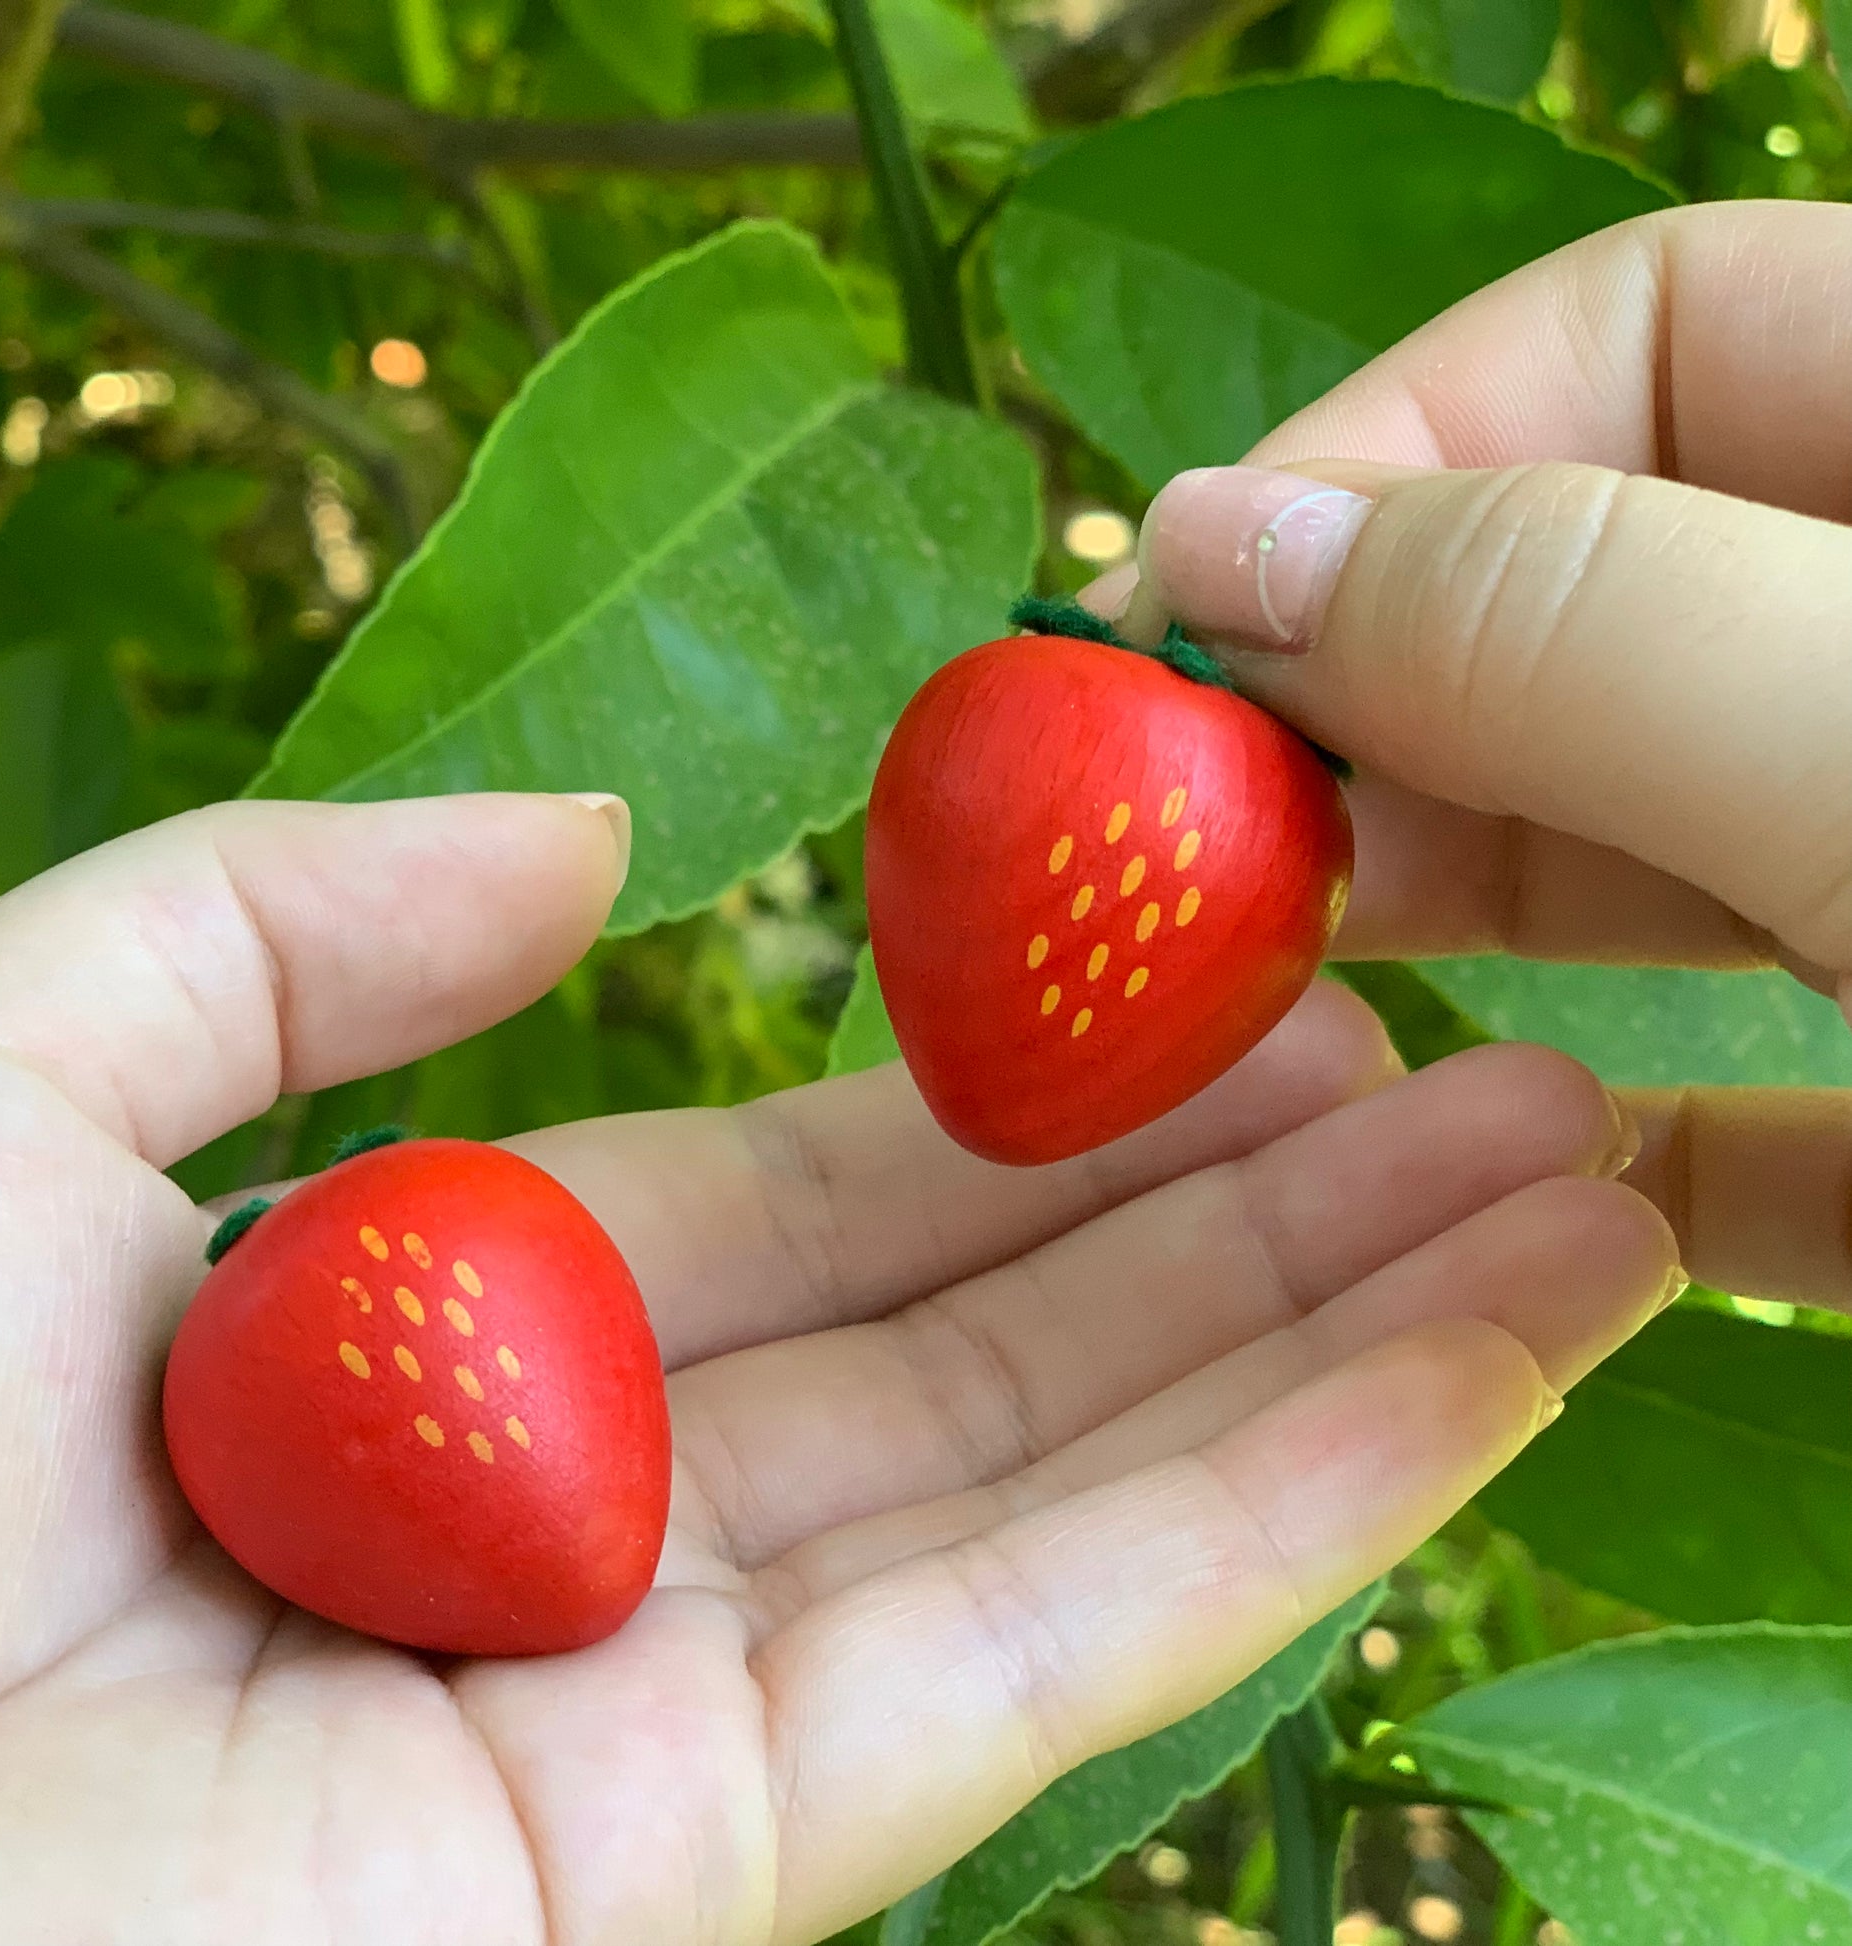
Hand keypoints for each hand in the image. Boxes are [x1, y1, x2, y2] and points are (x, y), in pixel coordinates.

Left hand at [0, 796, 1671, 1943]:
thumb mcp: (9, 1066)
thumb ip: (295, 920)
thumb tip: (609, 835)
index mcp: (462, 1347)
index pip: (824, 1210)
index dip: (1043, 1102)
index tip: (1242, 995)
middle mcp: (608, 1526)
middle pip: (1002, 1342)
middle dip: (1260, 1208)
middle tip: (1499, 1063)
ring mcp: (688, 1709)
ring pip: (1086, 1489)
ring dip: (1350, 1334)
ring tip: (1584, 1184)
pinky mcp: (729, 1866)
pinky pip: (1063, 1654)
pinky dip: (1296, 1498)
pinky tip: (1496, 1348)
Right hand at [1106, 199, 1851, 1315]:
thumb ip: (1569, 620)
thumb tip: (1227, 538)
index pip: (1642, 336)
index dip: (1384, 449)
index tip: (1176, 623)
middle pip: (1615, 616)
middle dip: (1376, 711)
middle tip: (1180, 833)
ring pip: (1672, 867)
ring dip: (1472, 925)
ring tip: (1273, 986)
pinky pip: (1789, 1125)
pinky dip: (1641, 1163)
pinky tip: (1533, 1186)